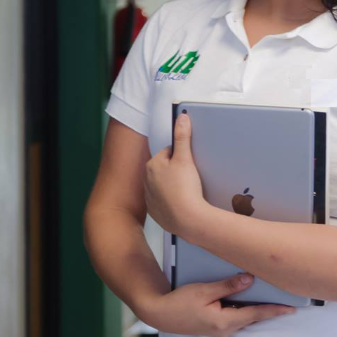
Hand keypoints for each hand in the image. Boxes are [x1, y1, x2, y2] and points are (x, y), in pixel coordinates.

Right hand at [142, 273, 293, 336]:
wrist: (160, 313)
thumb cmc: (180, 301)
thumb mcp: (205, 290)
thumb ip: (229, 286)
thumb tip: (250, 279)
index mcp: (225, 321)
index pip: (256, 314)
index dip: (275, 310)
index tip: (291, 309)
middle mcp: (225, 329)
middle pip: (253, 317)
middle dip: (270, 310)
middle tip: (288, 303)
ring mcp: (220, 330)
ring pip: (245, 318)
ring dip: (257, 310)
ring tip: (274, 300)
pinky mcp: (215, 327)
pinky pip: (236, 318)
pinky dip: (246, 310)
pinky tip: (249, 301)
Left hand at [145, 111, 210, 237]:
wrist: (187, 218)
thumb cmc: (185, 188)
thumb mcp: (185, 158)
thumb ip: (182, 136)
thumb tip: (181, 117)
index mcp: (152, 165)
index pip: (168, 153)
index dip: (182, 157)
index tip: (190, 164)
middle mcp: (146, 181)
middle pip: (165, 169)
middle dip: (176, 171)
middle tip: (190, 177)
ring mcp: (150, 197)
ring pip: (164, 185)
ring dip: (173, 186)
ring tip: (187, 191)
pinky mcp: (155, 212)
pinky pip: (163, 201)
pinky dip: (171, 201)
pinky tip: (182, 202)